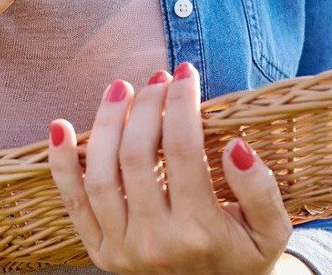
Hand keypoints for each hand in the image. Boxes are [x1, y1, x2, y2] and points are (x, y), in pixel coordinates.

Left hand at [47, 62, 292, 274]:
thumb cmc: (244, 260)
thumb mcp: (271, 232)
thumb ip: (261, 190)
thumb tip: (236, 146)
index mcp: (200, 231)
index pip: (182, 149)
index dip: (181, 103)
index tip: (186, 74)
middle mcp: (156, 241)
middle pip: (137, 155)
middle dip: (146, 105)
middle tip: (158, 77)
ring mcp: (122, 249)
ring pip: (101, 174)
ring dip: (106, 123)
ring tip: (120, 88)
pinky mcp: (100, 252)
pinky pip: (73, 204)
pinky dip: (60, 164)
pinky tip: (60, 126)